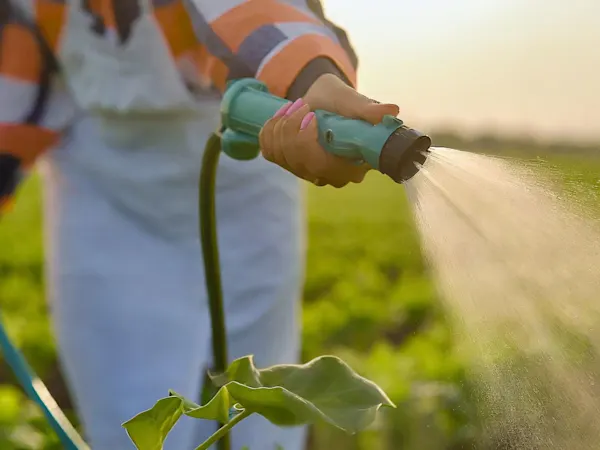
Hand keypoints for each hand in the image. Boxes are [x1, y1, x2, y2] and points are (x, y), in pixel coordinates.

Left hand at [259, 74, 398, 187]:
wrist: (322, 98)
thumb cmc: (342, 101)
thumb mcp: (354, 101)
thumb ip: (368, 110)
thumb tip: (392, 111)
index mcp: (351, 166)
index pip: (324, 168)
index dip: (309, 143)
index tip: (312, 115)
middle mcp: (329, 176)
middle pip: (300, 163)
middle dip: (293, 129)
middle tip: (302, 105)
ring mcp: (307, 173)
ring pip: (283, 156)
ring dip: (283, 125)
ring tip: (296, 106)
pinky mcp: (289, 165)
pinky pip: (270, 152)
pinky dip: (271, 129)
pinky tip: (282, 116)